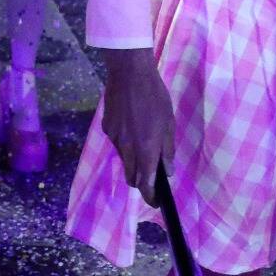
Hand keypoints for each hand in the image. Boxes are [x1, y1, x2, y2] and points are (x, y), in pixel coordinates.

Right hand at [101, 47, 175, 192]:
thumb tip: (166, 171)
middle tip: (151, 176)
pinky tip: (131, 126)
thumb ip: (166, 149)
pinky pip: (117, 143)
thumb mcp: (168, 122)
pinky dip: (125, 143)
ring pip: (124, 160)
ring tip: (143, 142)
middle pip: (131, 177)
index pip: (144, 182)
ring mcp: (114, 137)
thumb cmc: (155, 96)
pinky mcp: (106, 127)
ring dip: (133, 161)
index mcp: (146, 147)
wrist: (128, 72)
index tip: (155, 202)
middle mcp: (127, 147)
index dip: (149, 196)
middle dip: (140, 182)